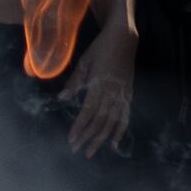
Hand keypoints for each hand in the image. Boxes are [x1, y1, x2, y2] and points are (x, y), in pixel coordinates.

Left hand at [60, 36, 135, 156]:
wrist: (123, 39)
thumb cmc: (100, 48)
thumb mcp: (83, 62)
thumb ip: (74, 82)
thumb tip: (62, 99)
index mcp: (99, 84)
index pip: (88, 111)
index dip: (79, 127)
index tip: (71, 140)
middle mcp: (112, 92)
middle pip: (100, 121)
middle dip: (88, 137)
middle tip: (78, 150)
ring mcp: (122, 94)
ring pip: (112, 122)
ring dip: (102, 138)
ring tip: (92, 151)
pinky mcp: (129, 94)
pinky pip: (125, 116)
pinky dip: (120, 130)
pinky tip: (114, 143)